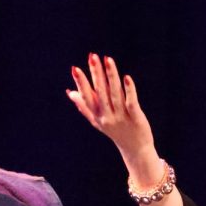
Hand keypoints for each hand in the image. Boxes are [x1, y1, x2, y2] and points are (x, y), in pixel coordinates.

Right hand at [67, 54, 156, 168]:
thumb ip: (83, 106)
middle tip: (92, 56)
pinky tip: (126, 77)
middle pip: (100, 92)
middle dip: (95, 74)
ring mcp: (121, 117)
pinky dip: (129, 90)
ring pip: (115, 93)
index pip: (87, 97)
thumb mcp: (97, 121)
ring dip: (111, 75)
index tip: (75, 68)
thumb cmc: (115, 132)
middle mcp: (107, 116)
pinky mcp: (136, 117)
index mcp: (97, 116)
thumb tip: (69, 92)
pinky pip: (131, 102)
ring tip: (107, 59)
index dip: (81, 83)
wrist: (135, 149)